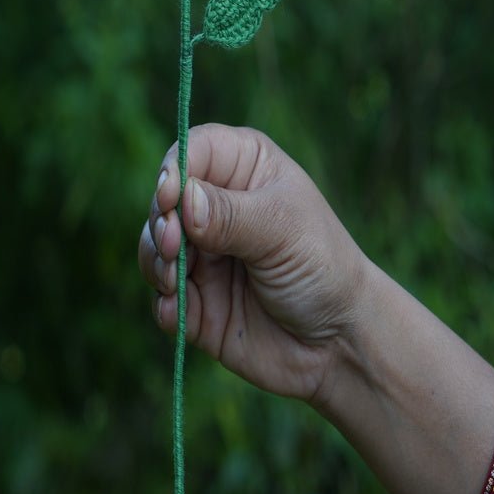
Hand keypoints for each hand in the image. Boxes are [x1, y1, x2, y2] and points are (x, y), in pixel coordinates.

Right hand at [137, 123, 367, 402]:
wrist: (339, 343)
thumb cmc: (323, 266)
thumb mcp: (282, 230)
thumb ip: (229, 215)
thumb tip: (182, 200)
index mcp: (245, 169)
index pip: (193, 150)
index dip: (174, 169)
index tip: (168, 197)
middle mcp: (217, 206)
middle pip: (164, 199)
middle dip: (161, 221)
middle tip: (174, 246)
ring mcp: (204, 254)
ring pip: (154, 245)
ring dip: (156, 261)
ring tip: (174, 280)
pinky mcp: (195, 300)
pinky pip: (161, 295)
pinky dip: (163, 302)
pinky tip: (177, 311)